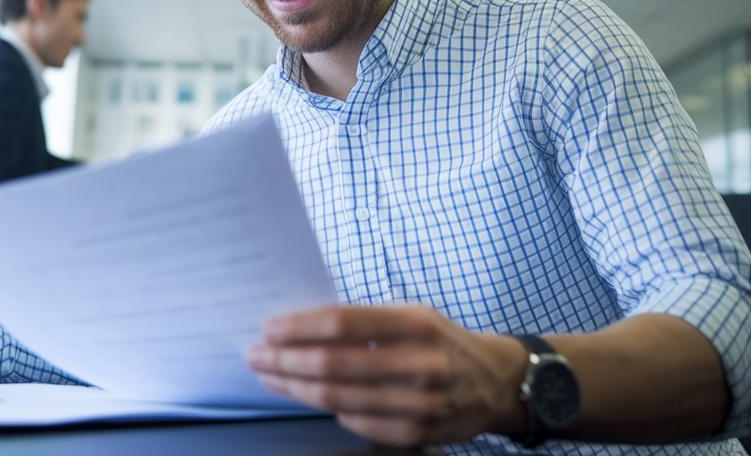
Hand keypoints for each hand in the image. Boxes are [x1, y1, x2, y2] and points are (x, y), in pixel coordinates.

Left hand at [247, 304, 527, 446]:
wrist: (494, 381)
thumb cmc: (440, 340)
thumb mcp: (411, 314)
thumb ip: (365, 320)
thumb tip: (300, 327)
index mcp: (416, 324)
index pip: (342, 323)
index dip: (299, 328)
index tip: (268, 329)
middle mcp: (421, 364)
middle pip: (333, 365)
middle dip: (285, 361)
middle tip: (256, 356)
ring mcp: (420, 405)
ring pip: (337, 399)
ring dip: (294, 387)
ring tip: (270, 376)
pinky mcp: (417, 435)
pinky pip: (355, 424)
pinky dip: (328, 409)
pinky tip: (309, 396)